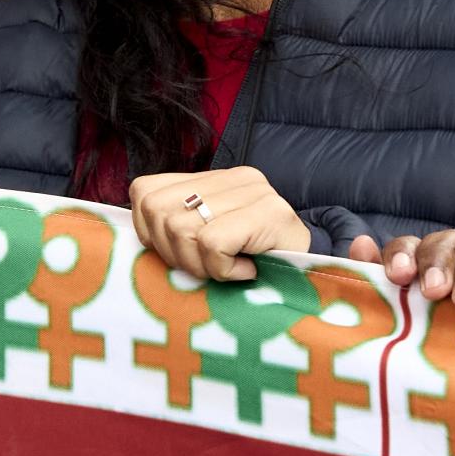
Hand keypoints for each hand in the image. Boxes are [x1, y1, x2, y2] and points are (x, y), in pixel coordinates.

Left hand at [132, 167, 313, 283]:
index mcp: (212, 178)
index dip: (150, 233)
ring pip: (180, 227)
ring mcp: (254, 192)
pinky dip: (222, 269)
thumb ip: (174, 228)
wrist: (316, 279)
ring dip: (197, 265)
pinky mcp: (269, 213)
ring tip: (225, 270)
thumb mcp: (207, 243)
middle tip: (205, 268)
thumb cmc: (256, 268)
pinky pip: (212, 243)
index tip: (180, 255)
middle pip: (156, 210)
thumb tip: (138, 228)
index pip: (145, 192)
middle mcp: (233, 176)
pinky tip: (244, 272)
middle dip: (171, 253)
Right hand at [349, 227, 454, 307]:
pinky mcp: (394, 293)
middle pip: (446, 244)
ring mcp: (425, 276)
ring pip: (413, 248)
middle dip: (438, 265)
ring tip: (397, 277)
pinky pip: (379, 267)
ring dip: (402, 255)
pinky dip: (368, 258)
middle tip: (433, 293)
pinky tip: (359, 251)